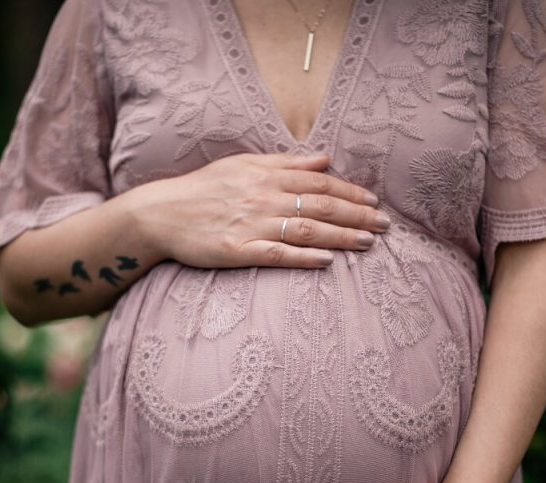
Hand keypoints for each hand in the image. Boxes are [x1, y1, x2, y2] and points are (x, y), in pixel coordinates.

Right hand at [127, 152, 390, 268]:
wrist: (161, 213)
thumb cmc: (203, 189)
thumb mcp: (243, 164)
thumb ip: (285, 162)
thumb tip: (325, 157)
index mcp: (266, 175)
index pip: (319, 182)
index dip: (350, 192)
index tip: (374, 202)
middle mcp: (263, 197)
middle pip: (320, 205)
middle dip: (356, 215)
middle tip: (385, 226)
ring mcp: (251, 225)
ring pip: (305, 229)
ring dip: (340, 236)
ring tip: (368, 243)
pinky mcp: (237, 250)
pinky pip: (276, 254)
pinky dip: (303, 257)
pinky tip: (326, 261)